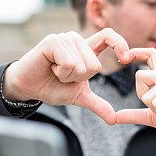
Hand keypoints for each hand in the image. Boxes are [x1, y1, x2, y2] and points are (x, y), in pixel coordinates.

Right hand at [3, 29, 129, 124]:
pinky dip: (61, 72)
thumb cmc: (52, 87)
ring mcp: (64, 38)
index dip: (121, 44)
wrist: (29, 87)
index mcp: (86, 49)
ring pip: (82, 65)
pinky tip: (50, 67)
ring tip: (56, 71)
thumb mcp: (79, 96)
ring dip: (68, 76)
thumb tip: (114, 119)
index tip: (126, 59)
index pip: (109, 36)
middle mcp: (77, 40)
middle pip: (95, 65)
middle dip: (80, 78)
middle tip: (64, 75)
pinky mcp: (52, 41)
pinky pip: (69, 63)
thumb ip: (97, 104)